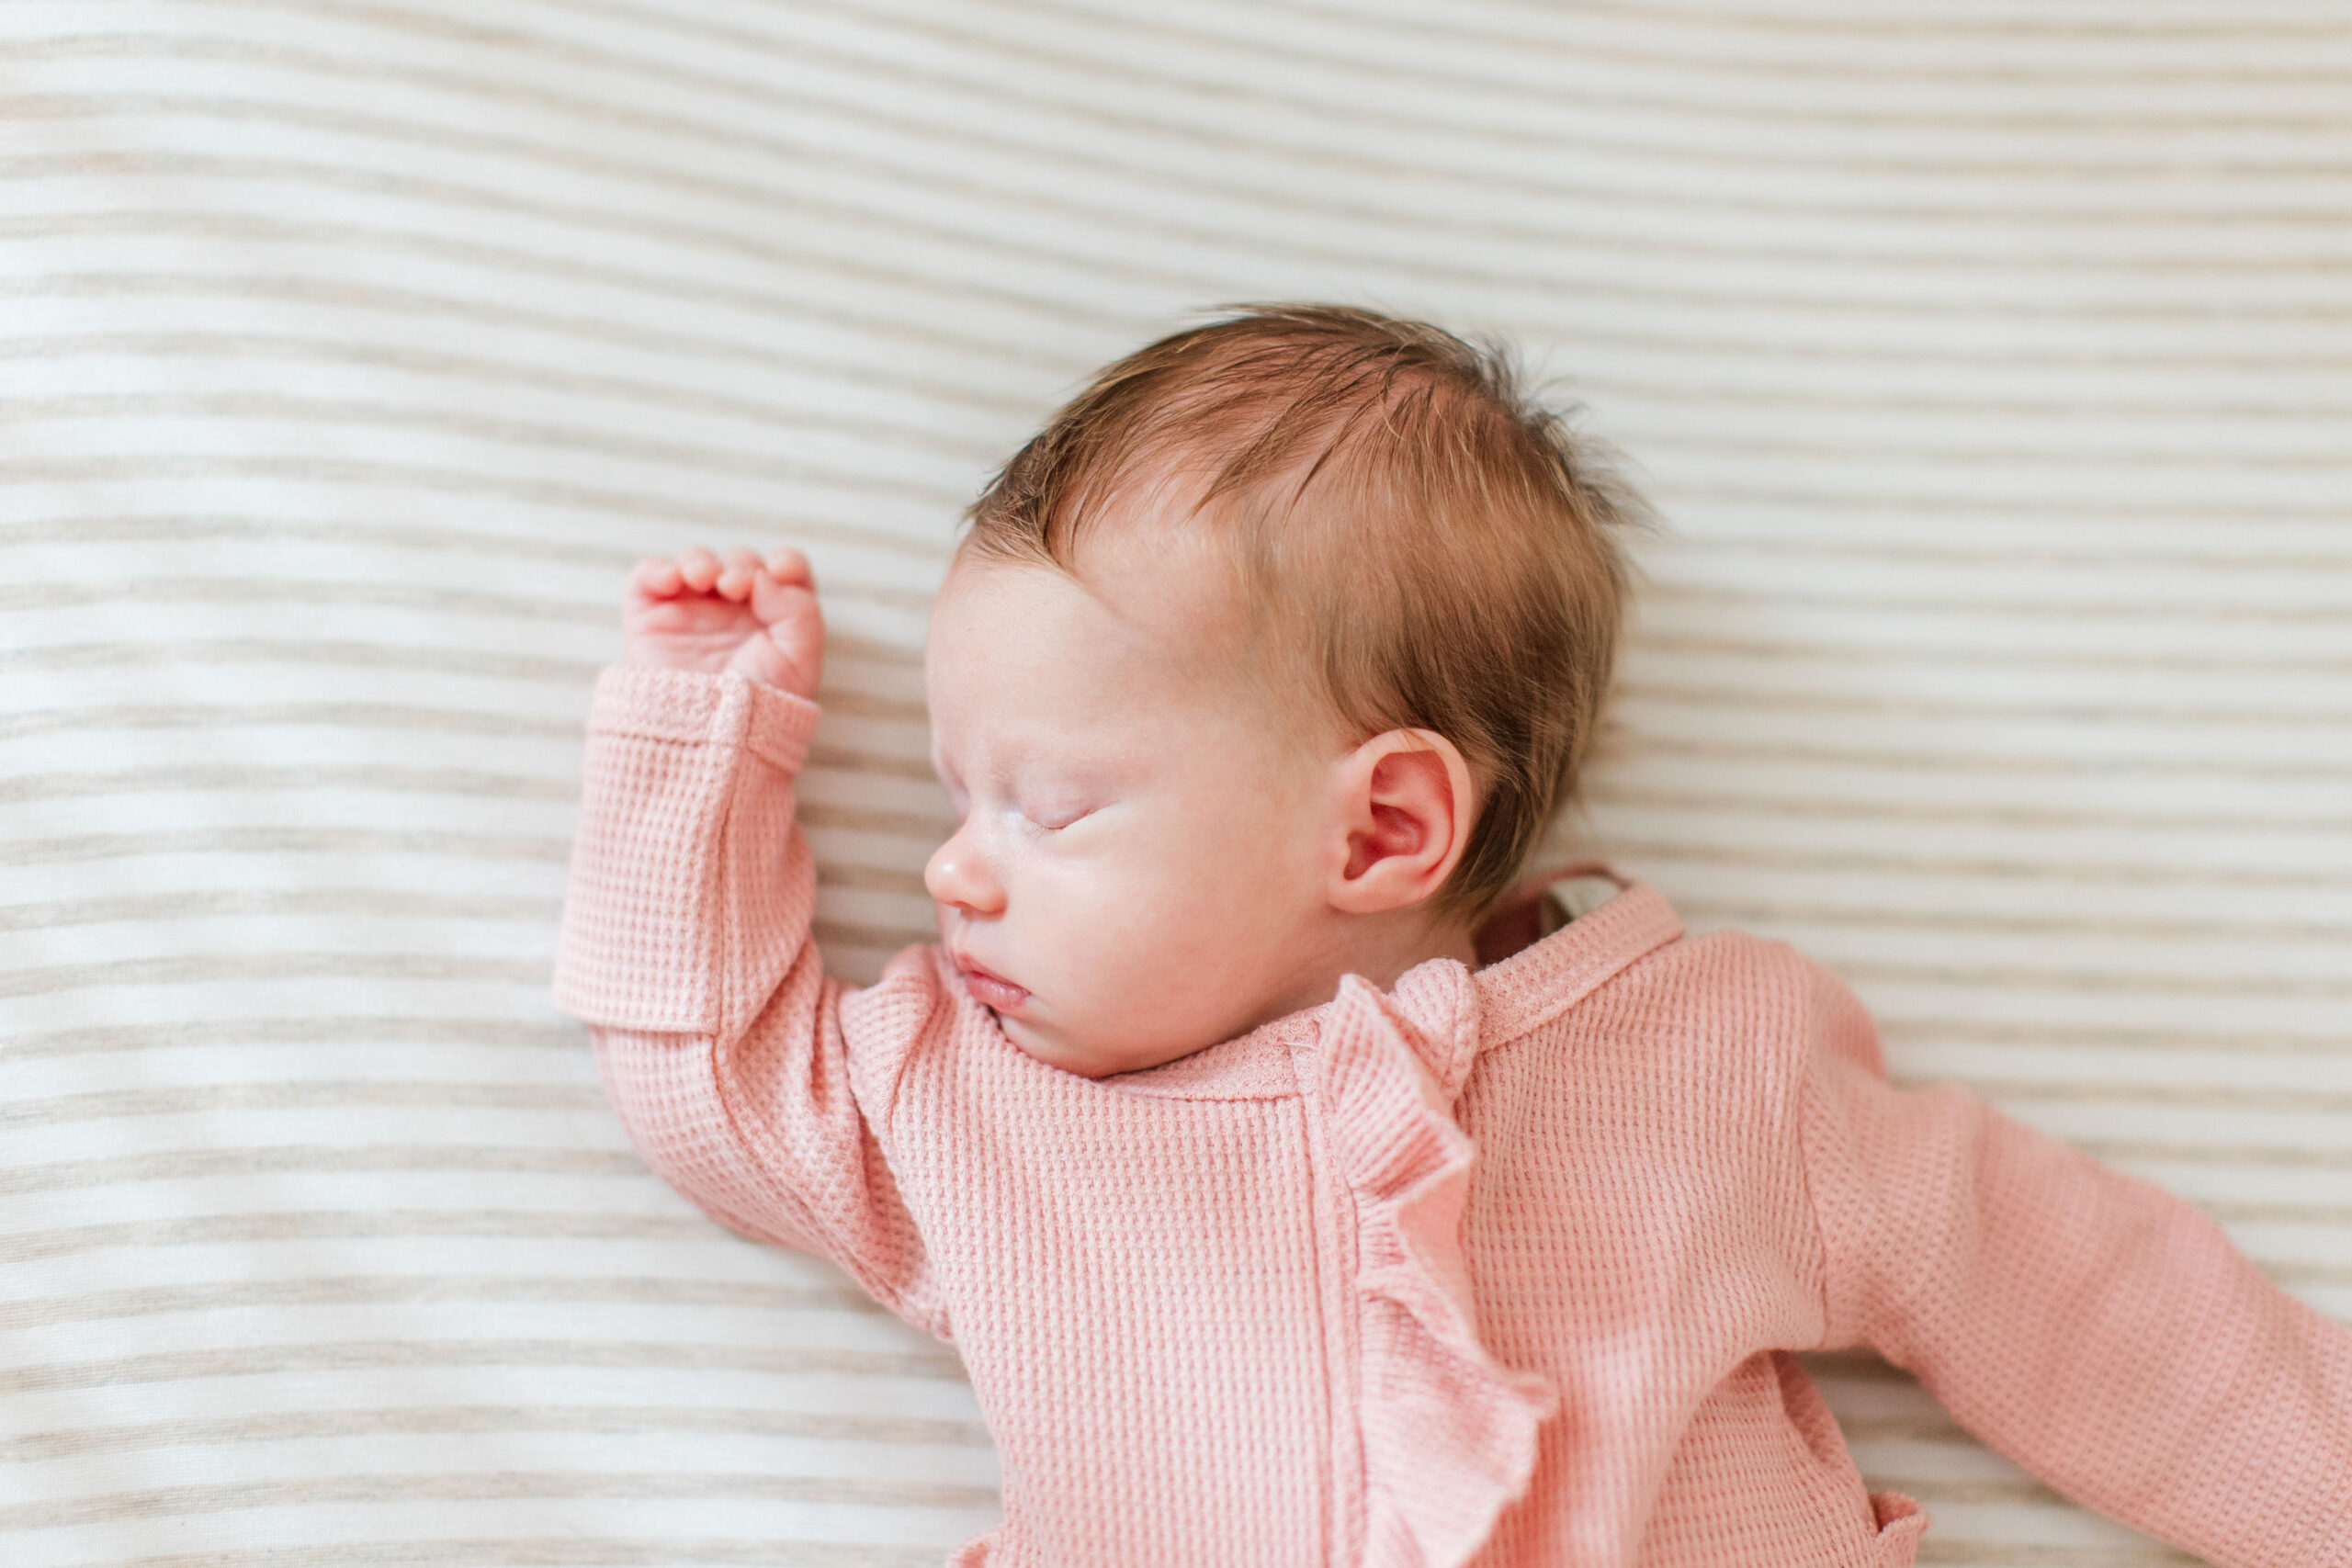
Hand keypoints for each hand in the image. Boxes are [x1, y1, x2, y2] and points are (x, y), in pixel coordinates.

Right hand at [622, 545, 824, 699]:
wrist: (709, 740)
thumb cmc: (760, 707)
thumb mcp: (801, 661)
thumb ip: (799, 609)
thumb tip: (762, 576)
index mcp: (775, 621)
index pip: (786, 574)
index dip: (786, 563)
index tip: (781, 571)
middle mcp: (735, 614)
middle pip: (741, 563)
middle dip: (741, 566)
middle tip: (737, 586)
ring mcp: (692, 614)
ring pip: (697, 562)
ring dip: (701, 561)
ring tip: (705, 580)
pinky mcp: (651, 619)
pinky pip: (649, 577)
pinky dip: (657, 569)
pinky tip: (671, 581)